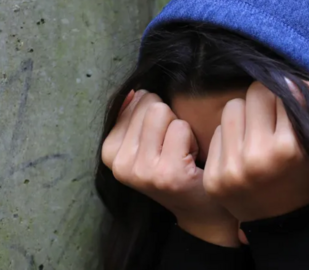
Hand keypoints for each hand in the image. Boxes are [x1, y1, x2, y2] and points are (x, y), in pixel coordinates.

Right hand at [102, 90, 239, 246]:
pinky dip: (192, 140)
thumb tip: (135, 91)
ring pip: (164, 113)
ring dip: (180, 129)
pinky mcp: (166, 173)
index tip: (159, 143)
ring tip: (180, 153)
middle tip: (172, 149)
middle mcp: (120, 164)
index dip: (155, 117)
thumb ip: (134, 116)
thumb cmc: (174, 168)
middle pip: (150, 105)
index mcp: (109, 153)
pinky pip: (181, 128)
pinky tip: (190, 162)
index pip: (135, 101)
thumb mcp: (145, 143)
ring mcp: (142, 171)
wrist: (199, 207)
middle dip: (168, 121)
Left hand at [203, 81, 308, 221]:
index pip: (280, 89)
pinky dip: (230, 138)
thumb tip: (289, 80)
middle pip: (253, 93)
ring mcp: (231, 169)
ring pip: (231, 108)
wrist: (286, 224)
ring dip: (245, 117)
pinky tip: (243, 155)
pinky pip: (217, 133)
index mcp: (290, 148)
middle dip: (265, 103)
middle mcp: (257, 158)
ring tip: (257, 137)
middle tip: (273, 122)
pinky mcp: (213, 178)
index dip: (287, 97)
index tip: (290, 111)